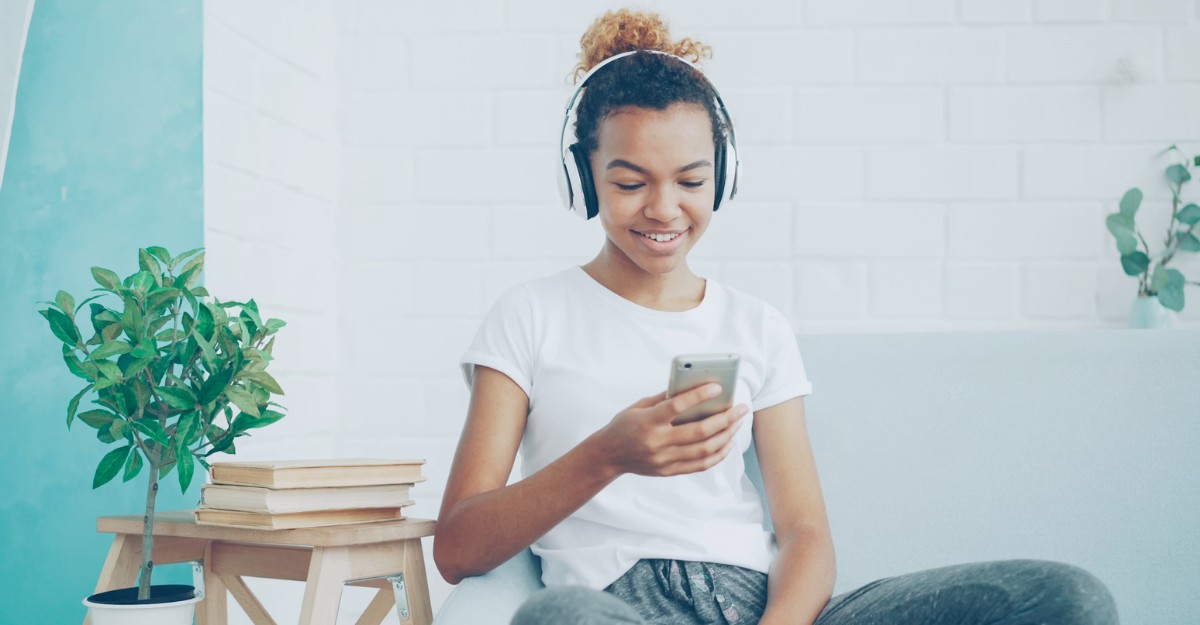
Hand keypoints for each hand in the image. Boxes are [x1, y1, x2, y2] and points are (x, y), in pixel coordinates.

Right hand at [590, 383, 748, 477]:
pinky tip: (727, 442)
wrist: (608, 455)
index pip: (676, 407)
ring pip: (704, 450)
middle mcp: (657, 443)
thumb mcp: (639, 406)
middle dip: (725, 419)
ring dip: (726, 436)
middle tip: (740, 408)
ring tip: (737, 423)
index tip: (718, 387)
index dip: (699, 396)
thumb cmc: (624, 425)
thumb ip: (665, 398)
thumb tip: (694, 387)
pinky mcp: (669, 471)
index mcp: (647, 422)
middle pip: (699, 432)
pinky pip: (701, 465)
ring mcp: (664, 460)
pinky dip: (718, 454)